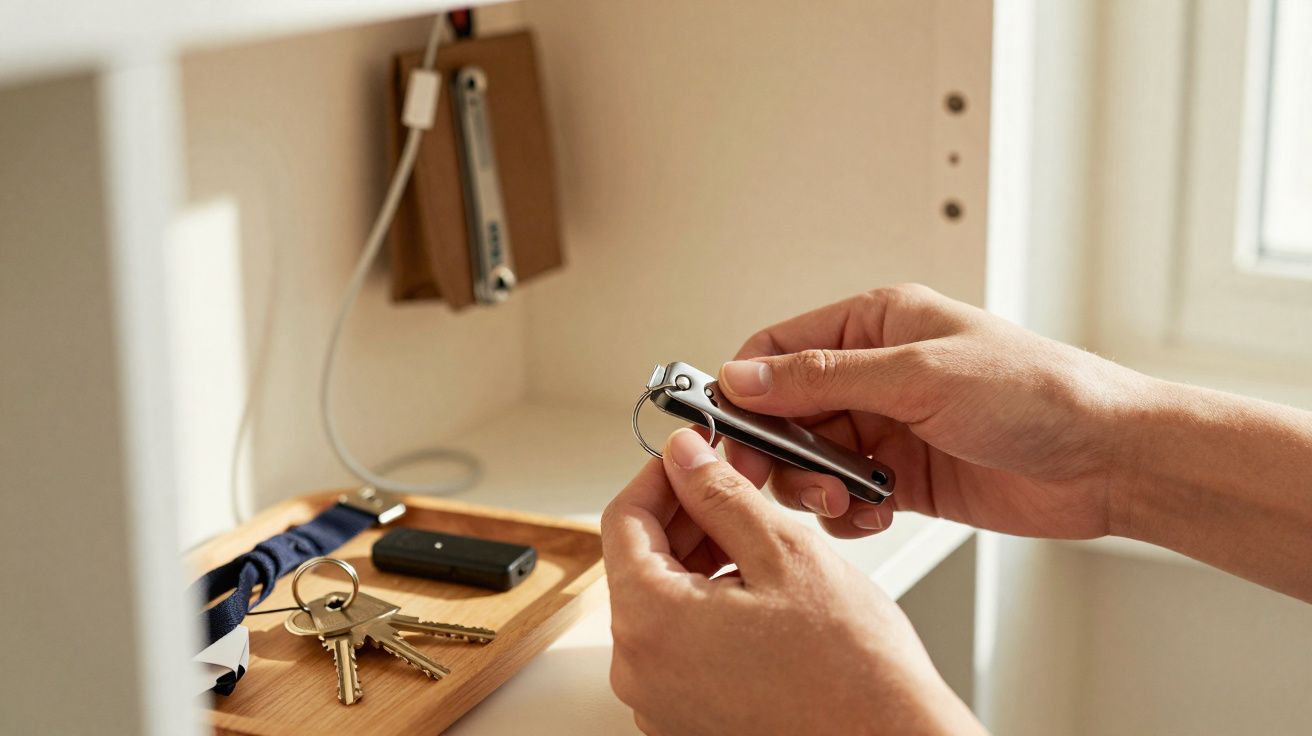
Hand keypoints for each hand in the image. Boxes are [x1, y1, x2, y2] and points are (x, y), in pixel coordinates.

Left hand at [601, 429, 983, 735]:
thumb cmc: (853, 671)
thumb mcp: (784, 554)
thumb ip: (721, 495)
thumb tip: (684, 457)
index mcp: (652, 624)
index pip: (622, 521)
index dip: (659, 476)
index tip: (691, 455)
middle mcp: (641, 671)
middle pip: (640, 562)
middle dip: (687, 516)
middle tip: (737, 485)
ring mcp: (661, 701)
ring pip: (663, 602)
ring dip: (701, 558)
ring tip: (760, 540)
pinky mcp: (687, 718)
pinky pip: (680, 644)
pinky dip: (709, 605)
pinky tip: (758, 589)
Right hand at [718, 284, 1148, 539]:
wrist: (1107, 461)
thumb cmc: (1038, 394)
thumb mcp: (920, 376)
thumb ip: (825, 377)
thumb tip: (746, 376)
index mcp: (876, 326)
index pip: (777, 349)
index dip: (744, 389)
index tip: (723, 429)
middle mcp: (876, 374)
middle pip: (785, 411)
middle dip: (778, 448)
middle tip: (776, 477)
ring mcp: (889, 427)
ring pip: (810, 459)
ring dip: (815, 486)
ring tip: (846, 497)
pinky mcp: (905, 477)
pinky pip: (846, 498)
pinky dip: (848, 514)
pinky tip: (874, 513)